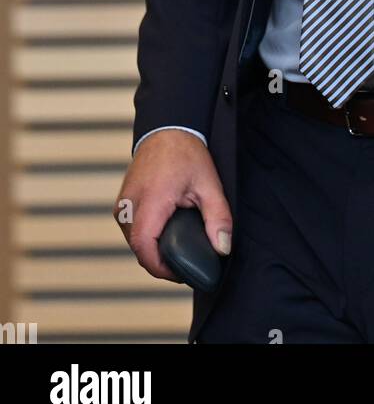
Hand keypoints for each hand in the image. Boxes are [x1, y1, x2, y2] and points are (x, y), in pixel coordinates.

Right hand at [114, 130, 232, 282]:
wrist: (167, 130)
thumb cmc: (186, 154)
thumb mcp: (208, 184)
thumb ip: (218, 217)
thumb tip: (223, 248)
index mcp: (150, 201)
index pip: (144, 248)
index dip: (161, 268)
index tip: (181, 273)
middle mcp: (129, 205)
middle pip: (139, 249)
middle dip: (161, 261)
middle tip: (186, 262)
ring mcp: (122, 205)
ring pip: (134, 241)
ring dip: (153, 249)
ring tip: (178, 249)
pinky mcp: (121, 204)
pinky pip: (131, 230)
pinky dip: (146, 237)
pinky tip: (164, 236)